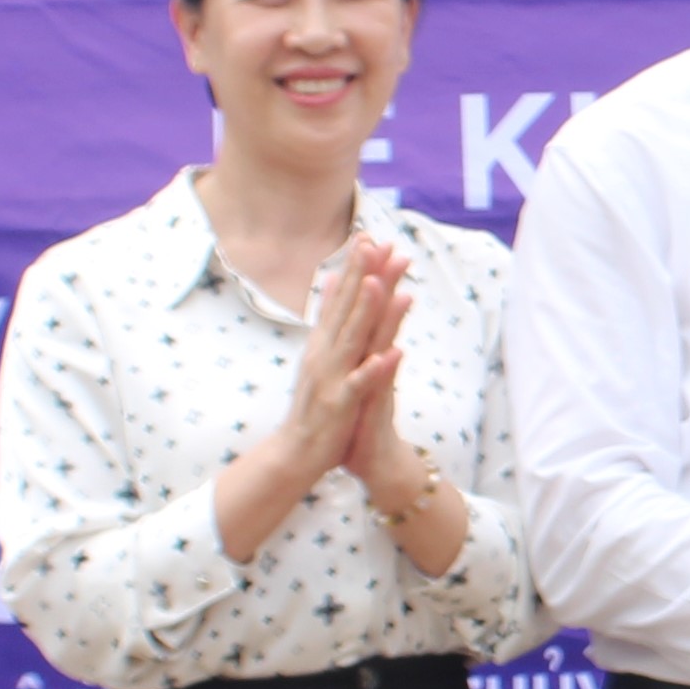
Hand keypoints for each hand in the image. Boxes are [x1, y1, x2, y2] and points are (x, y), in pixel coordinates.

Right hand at [215, 243, 404, 562]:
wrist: (296, 452)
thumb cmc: (315, 404)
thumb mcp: (321, 356)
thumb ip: (329, 318)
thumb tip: (333, 281)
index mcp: (323, 343)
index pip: (343, 298)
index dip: (357, 268)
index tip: (372, 237)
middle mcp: (325, 354)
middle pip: (349, 310)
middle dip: (365, 276)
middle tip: (379, 244)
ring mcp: (332, 377)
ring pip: (353, 339)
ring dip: (367, 312)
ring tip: (383, 285)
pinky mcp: (341, 404)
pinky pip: (361, 384)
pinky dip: (376, 369)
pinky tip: (393, 352)